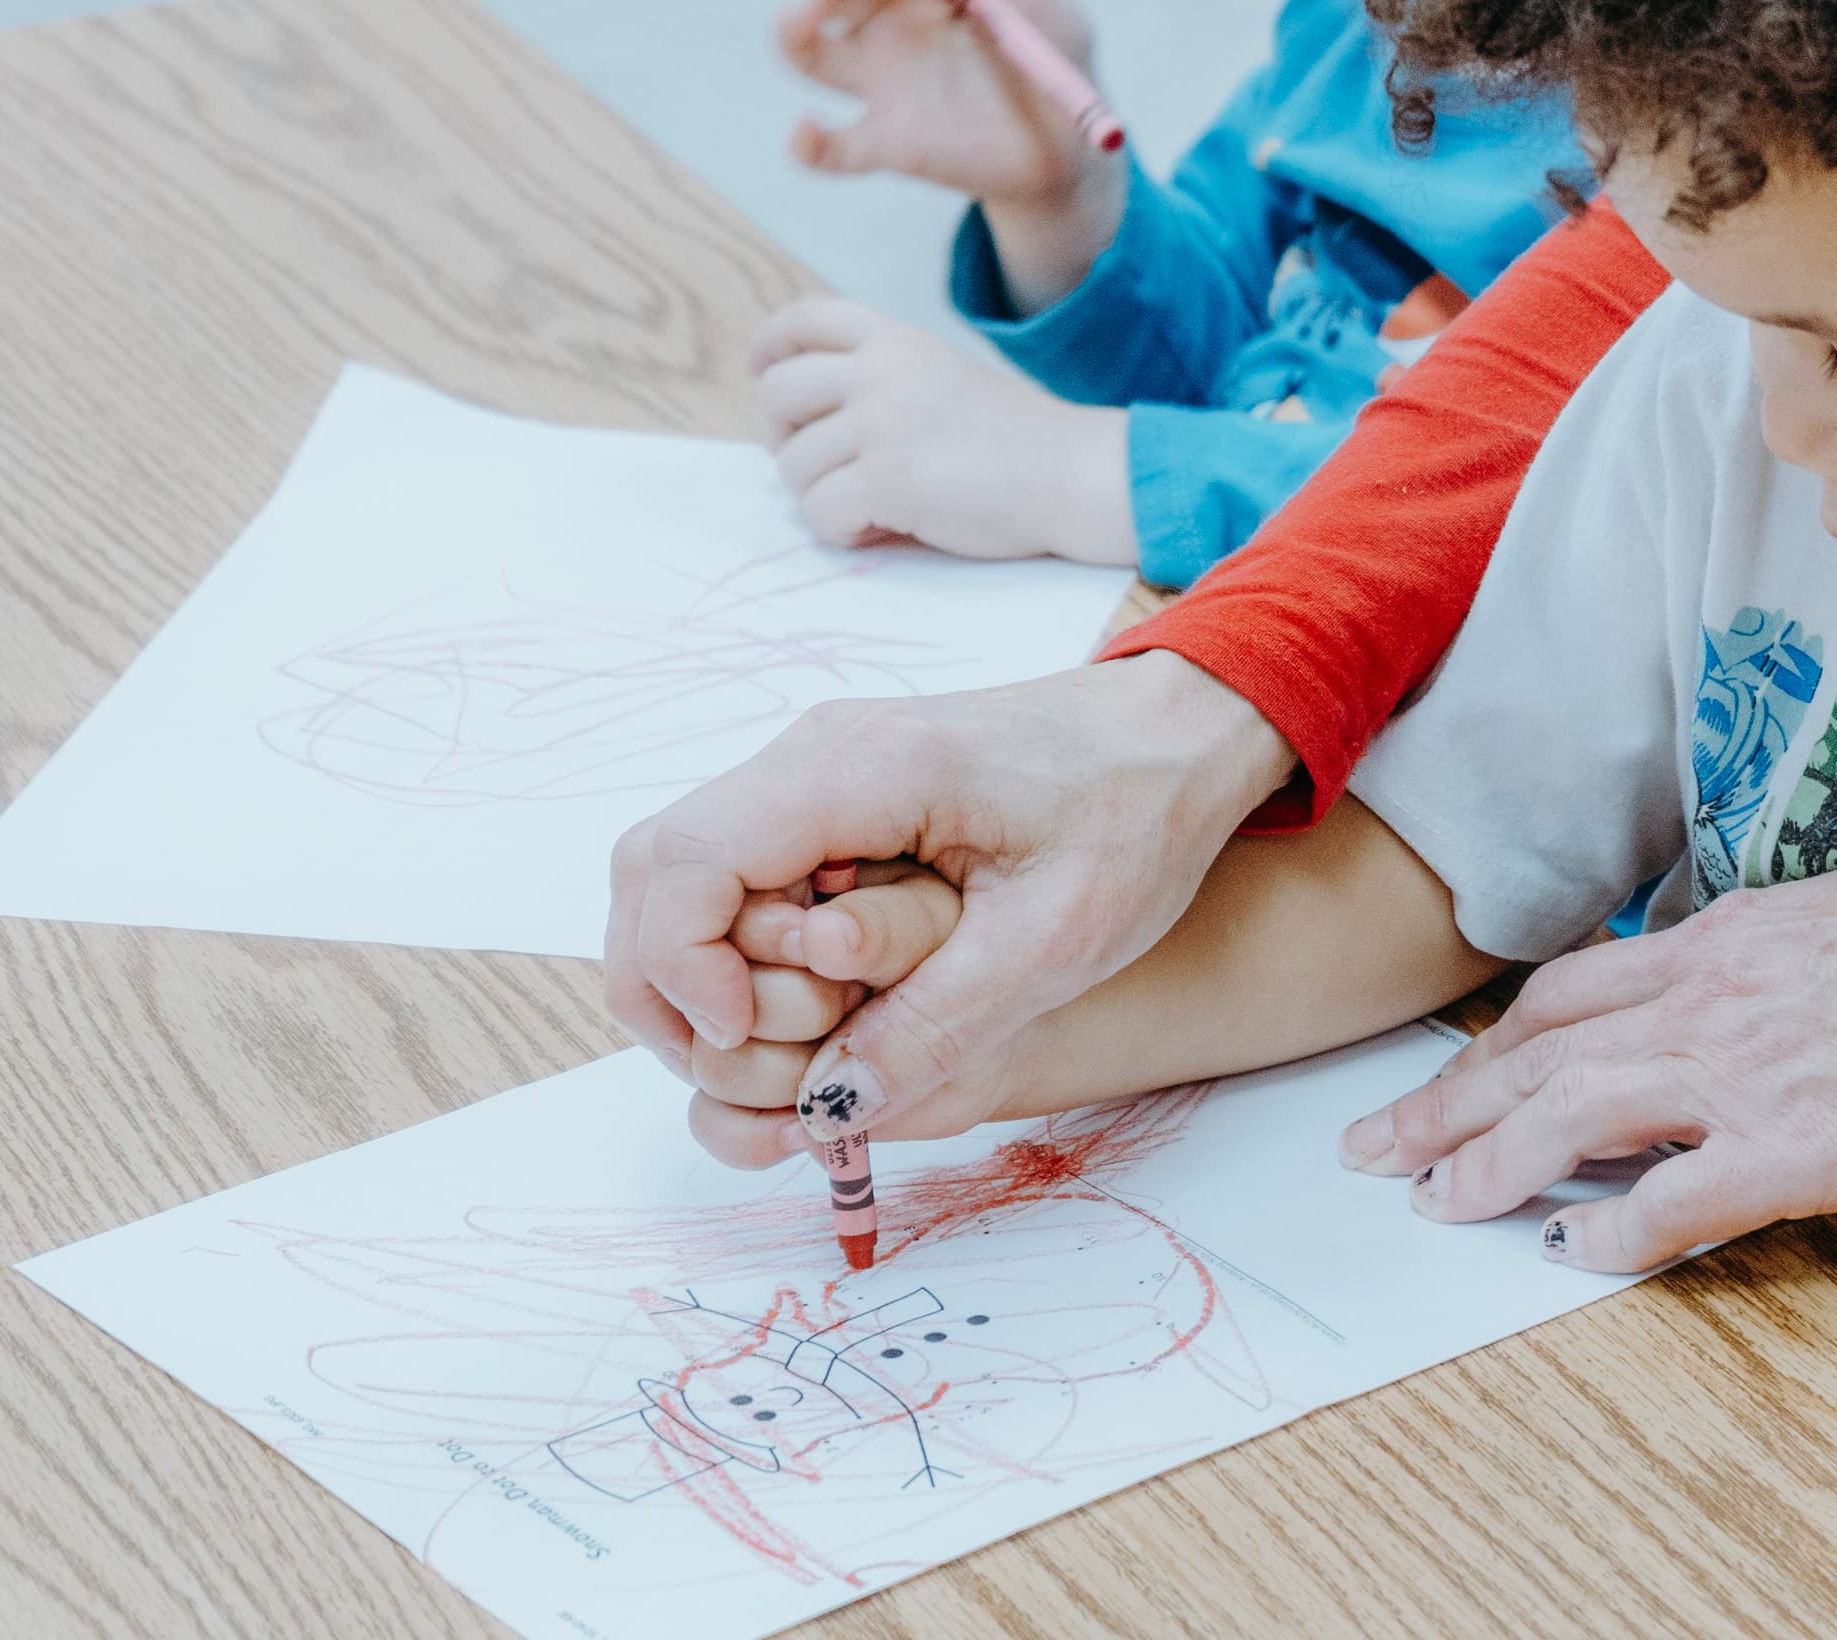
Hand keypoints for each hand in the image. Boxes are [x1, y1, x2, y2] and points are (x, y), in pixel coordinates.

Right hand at [606, 650, 1294, 1137]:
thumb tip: (830, 1106)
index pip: (683, 863)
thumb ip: (941, 1020)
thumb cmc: (1138, 811)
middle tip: (773, 1068)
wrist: (1182, 732)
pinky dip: (745, 957)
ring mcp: (814, 777)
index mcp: (859, 768)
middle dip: (677, 994)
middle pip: (653, 877)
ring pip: (681, 884)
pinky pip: (738, 883)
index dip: (684, 973)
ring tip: (805, 1047)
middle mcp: (812, 758)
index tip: (756, 1041)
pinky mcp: (832, 807)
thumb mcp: (1062, 935)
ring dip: (707, 982)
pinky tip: (825, 1008)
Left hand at [749, 297, 1136, 564]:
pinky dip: (846, 531)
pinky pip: (821, 513)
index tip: (763, 372)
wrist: (1075, 474)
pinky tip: (886, 527)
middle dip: (783, 438)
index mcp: (897, 340)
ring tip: (876, 505)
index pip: (804, 320)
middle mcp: (882, 371)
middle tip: (820, 466)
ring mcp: (883, 423)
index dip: (769, 346)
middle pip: (777, 394)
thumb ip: (881, 376)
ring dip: (823, 496)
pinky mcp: (887, 479)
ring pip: (793, 466)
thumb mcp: (943, 376)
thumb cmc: (1015, 441)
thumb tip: (791, 409)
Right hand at [777, 0, 1125, 302]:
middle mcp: (886, 17)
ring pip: (804, 47)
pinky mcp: (888, 141)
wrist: (1077, 135)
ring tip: (805, 19)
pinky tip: (810, 129)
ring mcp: (881, 78)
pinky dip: (809, 145)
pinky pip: (830, 150)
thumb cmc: (1052, 44)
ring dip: (793, 29)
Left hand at [1337, 826, 1836, 1271]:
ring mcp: (1740, 1073)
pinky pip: (1665, 1204)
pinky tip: (1560, 1255)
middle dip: (1448, 1102)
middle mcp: (1709, 997)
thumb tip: (1752, 1003)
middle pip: (1540, 1052)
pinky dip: (1602, 1232)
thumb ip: (1778, 966)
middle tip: (1376, 1145)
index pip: (1575, 989)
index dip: (1502, 1040)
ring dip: (1486, 1163)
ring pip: (1568, 1117)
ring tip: (1431, 1202)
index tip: (1459, 1072)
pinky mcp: (1789, 1149)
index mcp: (1726, 938)